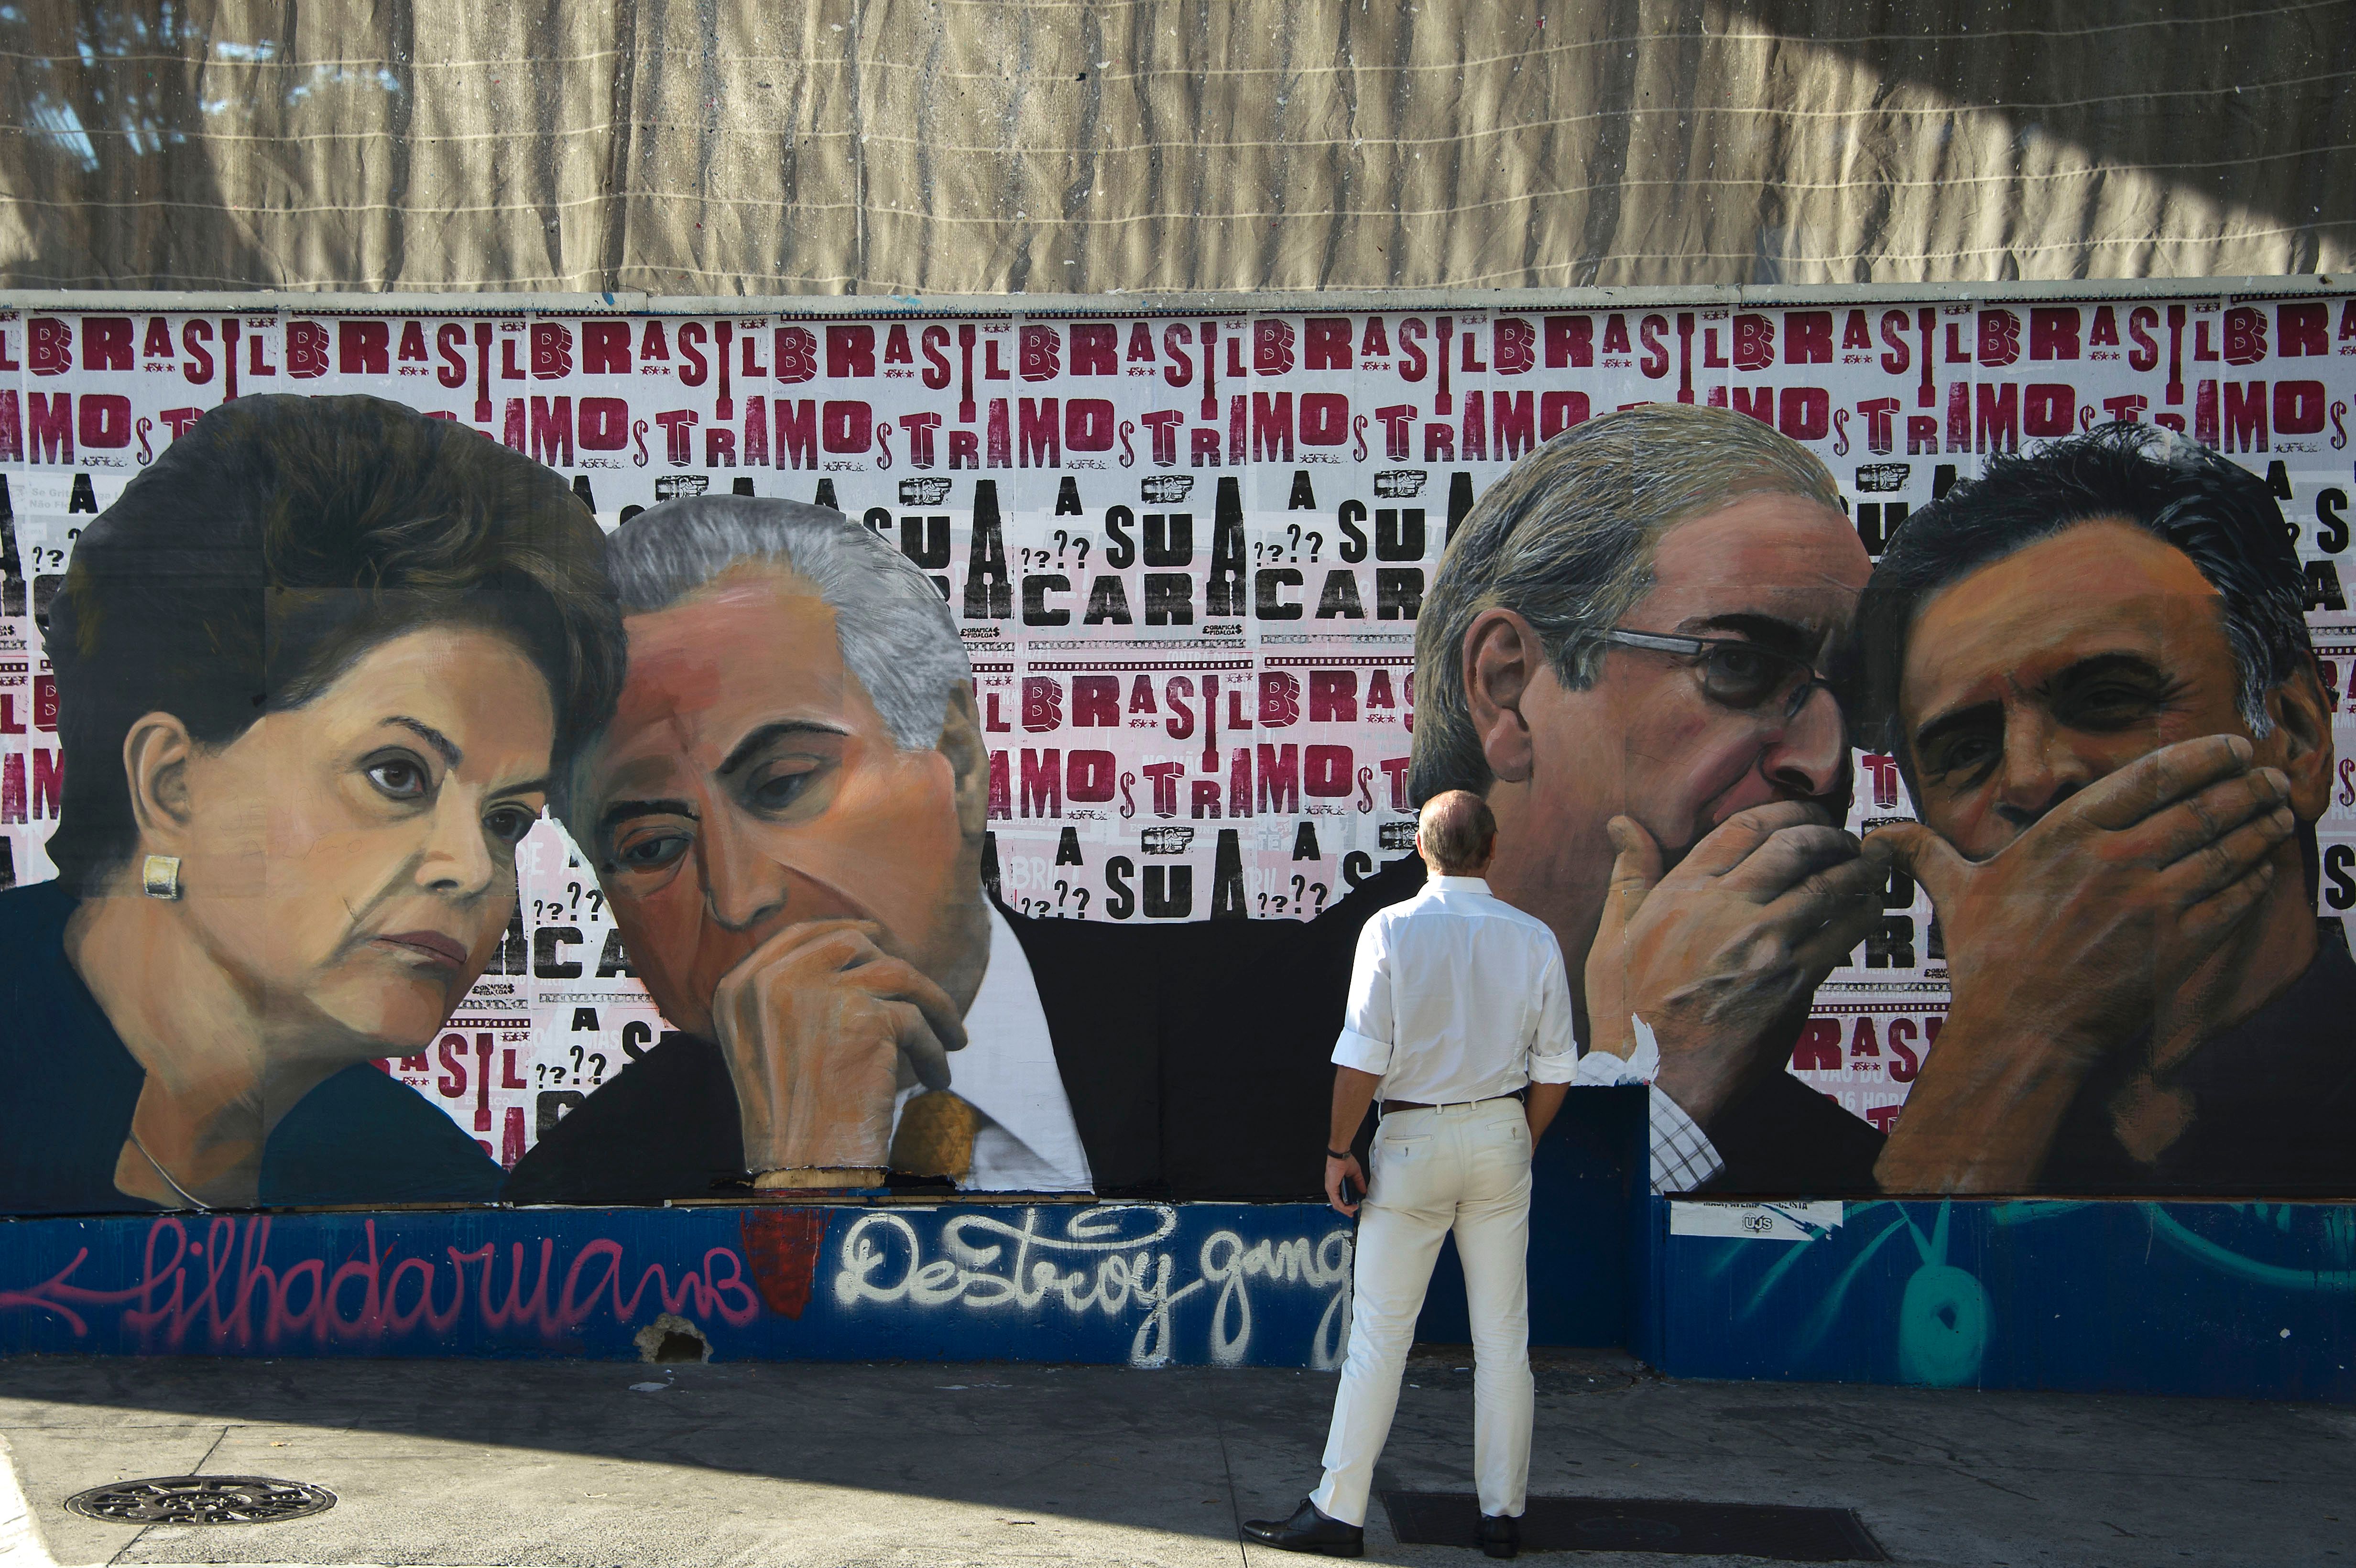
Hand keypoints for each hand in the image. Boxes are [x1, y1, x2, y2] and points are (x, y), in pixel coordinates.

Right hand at [709, 918, 967, 1178]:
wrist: (801, 1172)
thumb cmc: (792, 1120)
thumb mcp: (766, 1044)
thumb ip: (793, 993)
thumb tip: (858, 947)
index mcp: (739, 988)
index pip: (798, 934)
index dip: (847, 936)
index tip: (881, 948)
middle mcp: (769, 982)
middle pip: (852, 944)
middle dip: (896, 968)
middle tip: (925, 1000)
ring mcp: (814, 993)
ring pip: (896, 973)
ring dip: (934, 1004)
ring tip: (950, 1039)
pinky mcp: (861, 1016)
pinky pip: (916, 1019)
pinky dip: (934, 1050)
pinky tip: (937, 1077)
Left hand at [1324, 1153, 1366, 1217]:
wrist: (1341, 1156)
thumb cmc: (1345, 1161)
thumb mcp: (1355, 1174)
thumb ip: (1359, 1183)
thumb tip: (1363, 1191)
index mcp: (1335, 1185)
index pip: (1338, 1199)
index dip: (1345, 1206)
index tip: (1352, 1210)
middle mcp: (1331, 1188)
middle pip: (1337, 1204)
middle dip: (1345, 1211)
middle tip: (1352, 1214)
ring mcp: (1330, 1189)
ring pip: (1337, 1205)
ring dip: (1346, 1210)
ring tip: (1354, 1209)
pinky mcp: (1331, 1189)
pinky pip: (1337, 1201)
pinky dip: (1344, 1206)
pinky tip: (1351, 1206)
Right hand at [1584, 802, 1890, 1129]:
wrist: (1653, 1081)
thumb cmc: (1627, 1013)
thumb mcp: (1612, 937)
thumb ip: (1629, 875)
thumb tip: (1624, 824)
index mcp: (1682, 893)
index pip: (1744, 827)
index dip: (1784, 811)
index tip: (1804, 815)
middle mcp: (1726, 909)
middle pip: (1794, 846)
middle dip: (1828, 833)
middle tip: (1844, 837)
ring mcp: (1764, 945)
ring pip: (1828, 885)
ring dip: (1858, 868)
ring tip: (1872, 863)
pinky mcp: (1793, 982)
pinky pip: (1843, 934)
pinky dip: (1864, 914)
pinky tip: (1872, 907)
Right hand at [1871, 734, 2292, 1191]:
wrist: (2020, 1030)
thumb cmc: (1986, 961)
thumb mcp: (1954, 894)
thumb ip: (1924, 853)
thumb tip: (1875, 837)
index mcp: (2066, 834)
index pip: (2150, 776)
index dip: (2200, 756)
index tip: (2230, 746)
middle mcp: (2115, 859)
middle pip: (2200, 806)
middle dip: (2245, 786)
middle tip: (2270, 774)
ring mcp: (2151, 902)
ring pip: (2224, 848)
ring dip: (2259, 825)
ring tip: (2280, 810)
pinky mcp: (2177, 944)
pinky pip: (2231, 899)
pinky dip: (2255, 877)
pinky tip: (2264, 867)